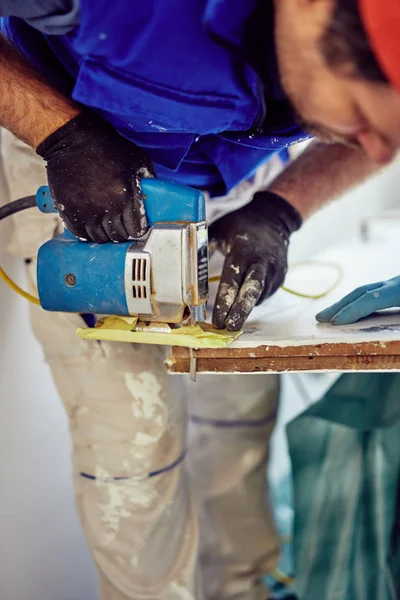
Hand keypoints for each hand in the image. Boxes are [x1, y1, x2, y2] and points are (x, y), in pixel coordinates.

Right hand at [37, 112, 155, 241]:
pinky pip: (81, 234)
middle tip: (121, 224)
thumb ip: (149, 181)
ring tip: (106, 224)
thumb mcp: (138, 159)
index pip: (136, 229)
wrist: (73, 139)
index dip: (137, 229)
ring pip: (100, 238)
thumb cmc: (108, 148)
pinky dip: (87, 232)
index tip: (135, 225)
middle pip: (118, 235)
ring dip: (105, 234)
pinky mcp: (68, 210)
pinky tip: (92, 224)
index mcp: (125, 194)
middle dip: (122, 231)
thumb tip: (156, 200)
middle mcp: (106, 206)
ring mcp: (86, 210)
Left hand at [209, 191, 301, 330]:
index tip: (217, 319)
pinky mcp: (281, 278)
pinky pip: (265, 294)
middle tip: (229, 328)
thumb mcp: (220, 229)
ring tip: (231, 320)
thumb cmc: (242, 224)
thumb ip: (204, 247)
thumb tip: (185, 264)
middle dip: (240, 313)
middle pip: (252, 293)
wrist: (274, 219)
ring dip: (244, 309)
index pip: (233, 280)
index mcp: (244, 250)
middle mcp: (262, 262)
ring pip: (258, 296)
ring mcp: (275, 271)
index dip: (225, 302)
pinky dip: (252, 301)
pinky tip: (242, 304)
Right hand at [316, 276, 399, 324]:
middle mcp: (396, 283)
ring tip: (331, 315)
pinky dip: (360, 302)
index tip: (333, 322)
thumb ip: (396, 323)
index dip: (350, 310)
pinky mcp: (396, 288)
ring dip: (347, 303)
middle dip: (339, 306)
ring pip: (366, 291)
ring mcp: (396, 283)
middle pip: (361, 292)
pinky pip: (375, 293)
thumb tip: (375, 325)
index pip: (371, 298)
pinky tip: (354, 311)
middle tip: (320, 317)